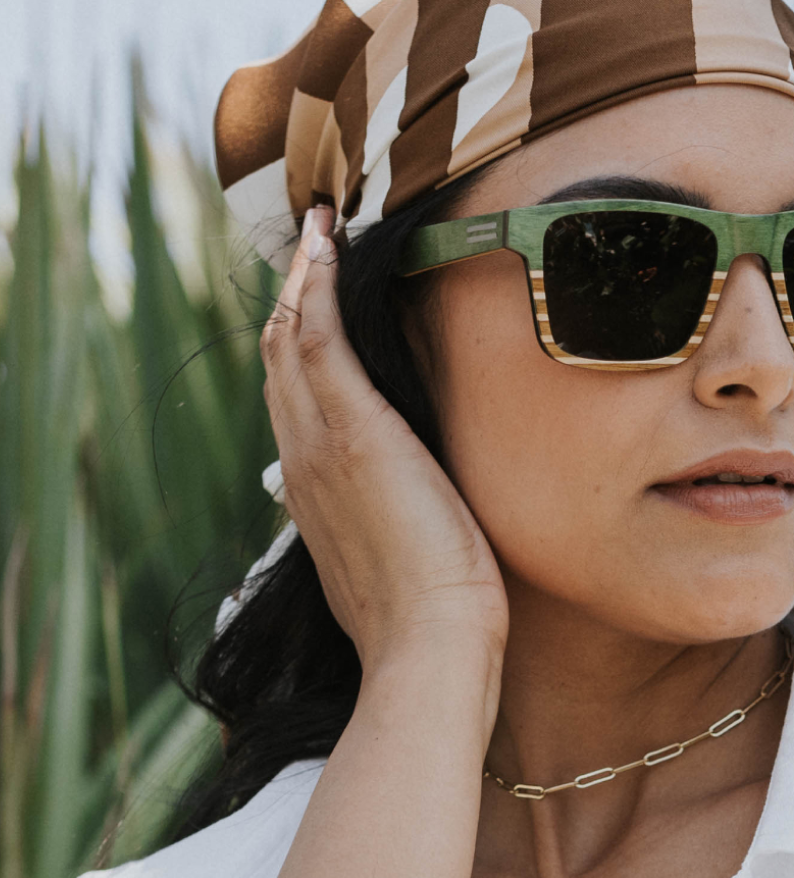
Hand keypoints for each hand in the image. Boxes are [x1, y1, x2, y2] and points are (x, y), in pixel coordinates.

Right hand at [260, 206, 507, 679]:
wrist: (429, 646)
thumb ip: (386, 518)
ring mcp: (319, 442)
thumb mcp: (397, 556)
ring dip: (304, 280)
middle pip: (280, 359)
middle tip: (312, 248)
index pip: (294, 398)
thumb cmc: (428, 615)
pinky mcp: (352, 430)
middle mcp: (302, 460)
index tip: (314, 302)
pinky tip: (328, 249)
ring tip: (320, 231)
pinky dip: (318, 289)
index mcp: (313, 490)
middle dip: (294, 298)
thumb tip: (403, 501)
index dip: (298, 343)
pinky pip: (318, 337)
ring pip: (291, 338)